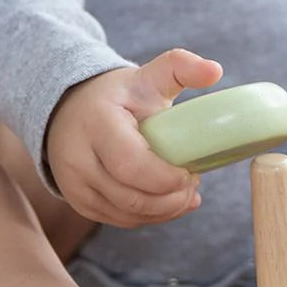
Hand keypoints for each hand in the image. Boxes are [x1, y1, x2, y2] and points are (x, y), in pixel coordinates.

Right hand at [46, 48, 223, 226]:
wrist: (70, 109)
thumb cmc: (117, 96)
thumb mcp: (146, 76)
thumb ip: (180, 66)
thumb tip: (215, 70)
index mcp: (97, 124)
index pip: (132, 166)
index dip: (167, 177)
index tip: (191, 171)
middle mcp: (78, 159)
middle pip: (132, 198)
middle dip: (172, 198)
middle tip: (193, 183)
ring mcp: (75, 185)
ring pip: (128, 214)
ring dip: (164, 210)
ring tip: (184, 191)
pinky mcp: (80, 203)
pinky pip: (120, 220)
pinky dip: (150, 216)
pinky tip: (169, 202)